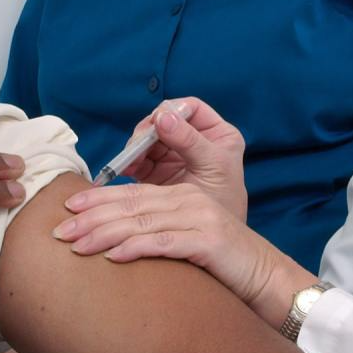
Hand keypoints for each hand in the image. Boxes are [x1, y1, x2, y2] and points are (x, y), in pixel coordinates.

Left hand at [54, 182, 296, 312]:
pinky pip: (164, 243)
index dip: (97, 199)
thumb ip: (158, 233)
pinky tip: (113, 256)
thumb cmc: (223, 265)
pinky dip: (135, 248)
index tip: (67, 208)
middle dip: (91, 216)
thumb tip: (115, 241)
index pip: (132, 194)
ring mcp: (200, 219)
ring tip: (76, 245)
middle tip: (59, 229)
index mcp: (182, 196)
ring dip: (104, 233)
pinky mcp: (209, 241)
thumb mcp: (187, 240)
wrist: (267, 278)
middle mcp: (189, 201)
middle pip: (131, 205)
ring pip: (142, 222)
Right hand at [120, 97, 247, 220]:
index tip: (158, 123)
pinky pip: (139, 160)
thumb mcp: (212, 167)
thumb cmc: (226, 203)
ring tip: (130, 161)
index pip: (190, 108)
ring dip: (136, 147)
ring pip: (148, 140)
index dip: (173, 110)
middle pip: (163, 121)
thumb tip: (163, 116)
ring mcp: (175, 156)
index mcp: (217, 134)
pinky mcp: (158, 172)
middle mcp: (195, 141)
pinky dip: (130, 162)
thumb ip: (191, 141)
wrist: (218, 243)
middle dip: (148, 131)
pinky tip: (126, 169)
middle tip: (137, 145)